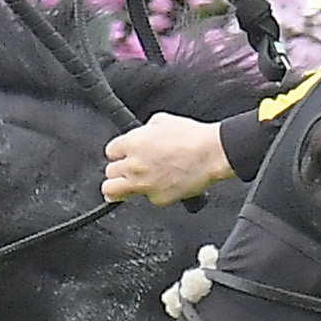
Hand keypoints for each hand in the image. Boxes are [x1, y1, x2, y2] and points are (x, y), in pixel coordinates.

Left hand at [103, 113, 234, 204]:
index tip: (124, 155)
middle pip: (110, 173)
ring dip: (117, 188)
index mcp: (132, 144)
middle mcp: (133, 165)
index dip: (119, 153)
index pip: (110, 152)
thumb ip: (145, 130)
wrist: (211, 154)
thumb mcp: (162, 121)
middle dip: (119, 170)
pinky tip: (162, 184)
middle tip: (129, 170)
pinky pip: (146, 197)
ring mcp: (144, 184)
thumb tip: (142, 135)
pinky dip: (152, 192)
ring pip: (112, 191)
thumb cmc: (192, 137)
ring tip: (123, 187)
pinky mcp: (157, 198)